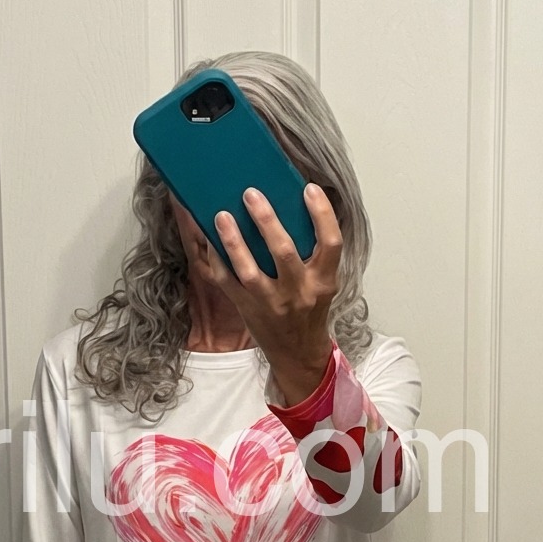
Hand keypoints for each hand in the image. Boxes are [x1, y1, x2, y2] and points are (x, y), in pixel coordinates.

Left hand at [206, 183, 341, 405]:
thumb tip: (293, 206)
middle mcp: (298, 292)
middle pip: (284, 252)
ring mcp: (271, 303)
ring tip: (222, 215)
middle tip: (251, 194)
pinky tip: (211, 240)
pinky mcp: (248, 309)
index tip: (309, 188)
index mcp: (323, 280)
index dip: (322, 214)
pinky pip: (227, 282)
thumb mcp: (322, 282)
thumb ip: (313, 253)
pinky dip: (217, 260)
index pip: (331, 243)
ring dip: (233, 241)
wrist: (297, 353)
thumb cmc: (308, 310)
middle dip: (266, 221)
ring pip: (249, 270)